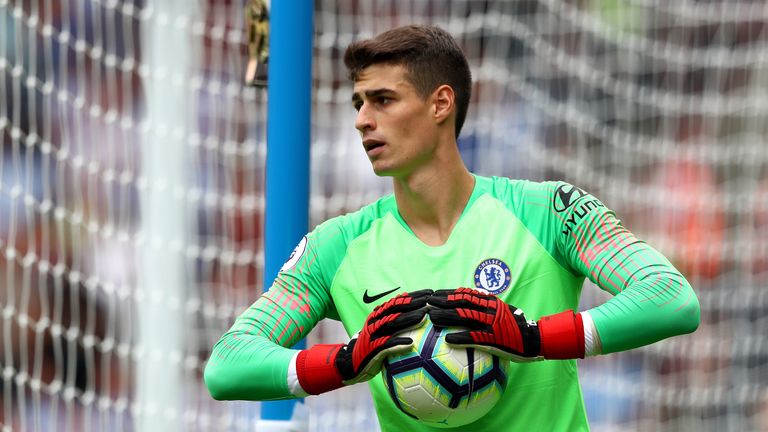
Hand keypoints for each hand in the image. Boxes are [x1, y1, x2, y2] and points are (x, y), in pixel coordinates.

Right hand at [296, 289, 431, 393]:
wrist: (351, 363)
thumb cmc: (372, 347)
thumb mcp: (383, 331)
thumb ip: (397, 323)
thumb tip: (421, 316)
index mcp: (379, 314)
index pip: (398, 301)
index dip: (414, 295)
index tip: (430, 292)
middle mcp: (375, 321)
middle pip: (396, 308)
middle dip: (414, 303)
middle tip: (430, 300)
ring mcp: (372, 334)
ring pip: (392, 323)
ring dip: (408, 319)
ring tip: (423, 316)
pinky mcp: (371, 349)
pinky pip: (386, 345)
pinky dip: (398, 343)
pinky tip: (411, 343)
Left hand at [427, 288, 583, 361]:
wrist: (535, 339)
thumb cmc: (514, 327)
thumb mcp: (500, 311)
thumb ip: (484, 307)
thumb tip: (464, 305)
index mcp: (490, 301)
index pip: (465, 294)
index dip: (448, 293)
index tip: (433, 293)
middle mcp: (490, 309)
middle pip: (462, 302)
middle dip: (443, 301)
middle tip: (426, 302)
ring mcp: (493, 323)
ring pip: (466, 317)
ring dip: (447, 316)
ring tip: (432, 317)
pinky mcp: (496, 339)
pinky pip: (475, 337)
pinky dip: (461, 337)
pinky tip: (448, 339)